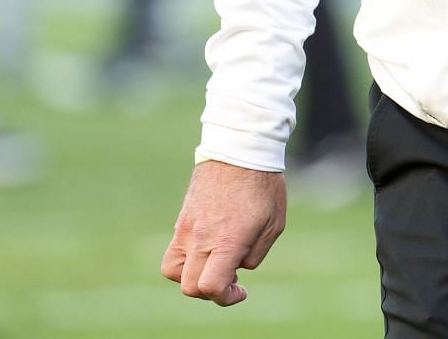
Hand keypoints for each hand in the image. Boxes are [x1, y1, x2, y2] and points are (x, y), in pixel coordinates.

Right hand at [161, 160, 286, 305]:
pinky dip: (185, 260)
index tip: (241, 289)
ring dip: (191, 277)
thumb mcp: (274, 225)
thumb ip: (255, 254)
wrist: (239, 148)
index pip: (211, 286)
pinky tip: (207, 248)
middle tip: (231, 276)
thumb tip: (236, 267)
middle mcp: (201, 237)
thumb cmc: (263, 185)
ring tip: (214, 263)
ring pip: (172, 271)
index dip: (225, 298)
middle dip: (210, 292)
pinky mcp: (181, 219)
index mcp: (227, 240)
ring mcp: (186, 228)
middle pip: (189, 286)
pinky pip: (173, 252)